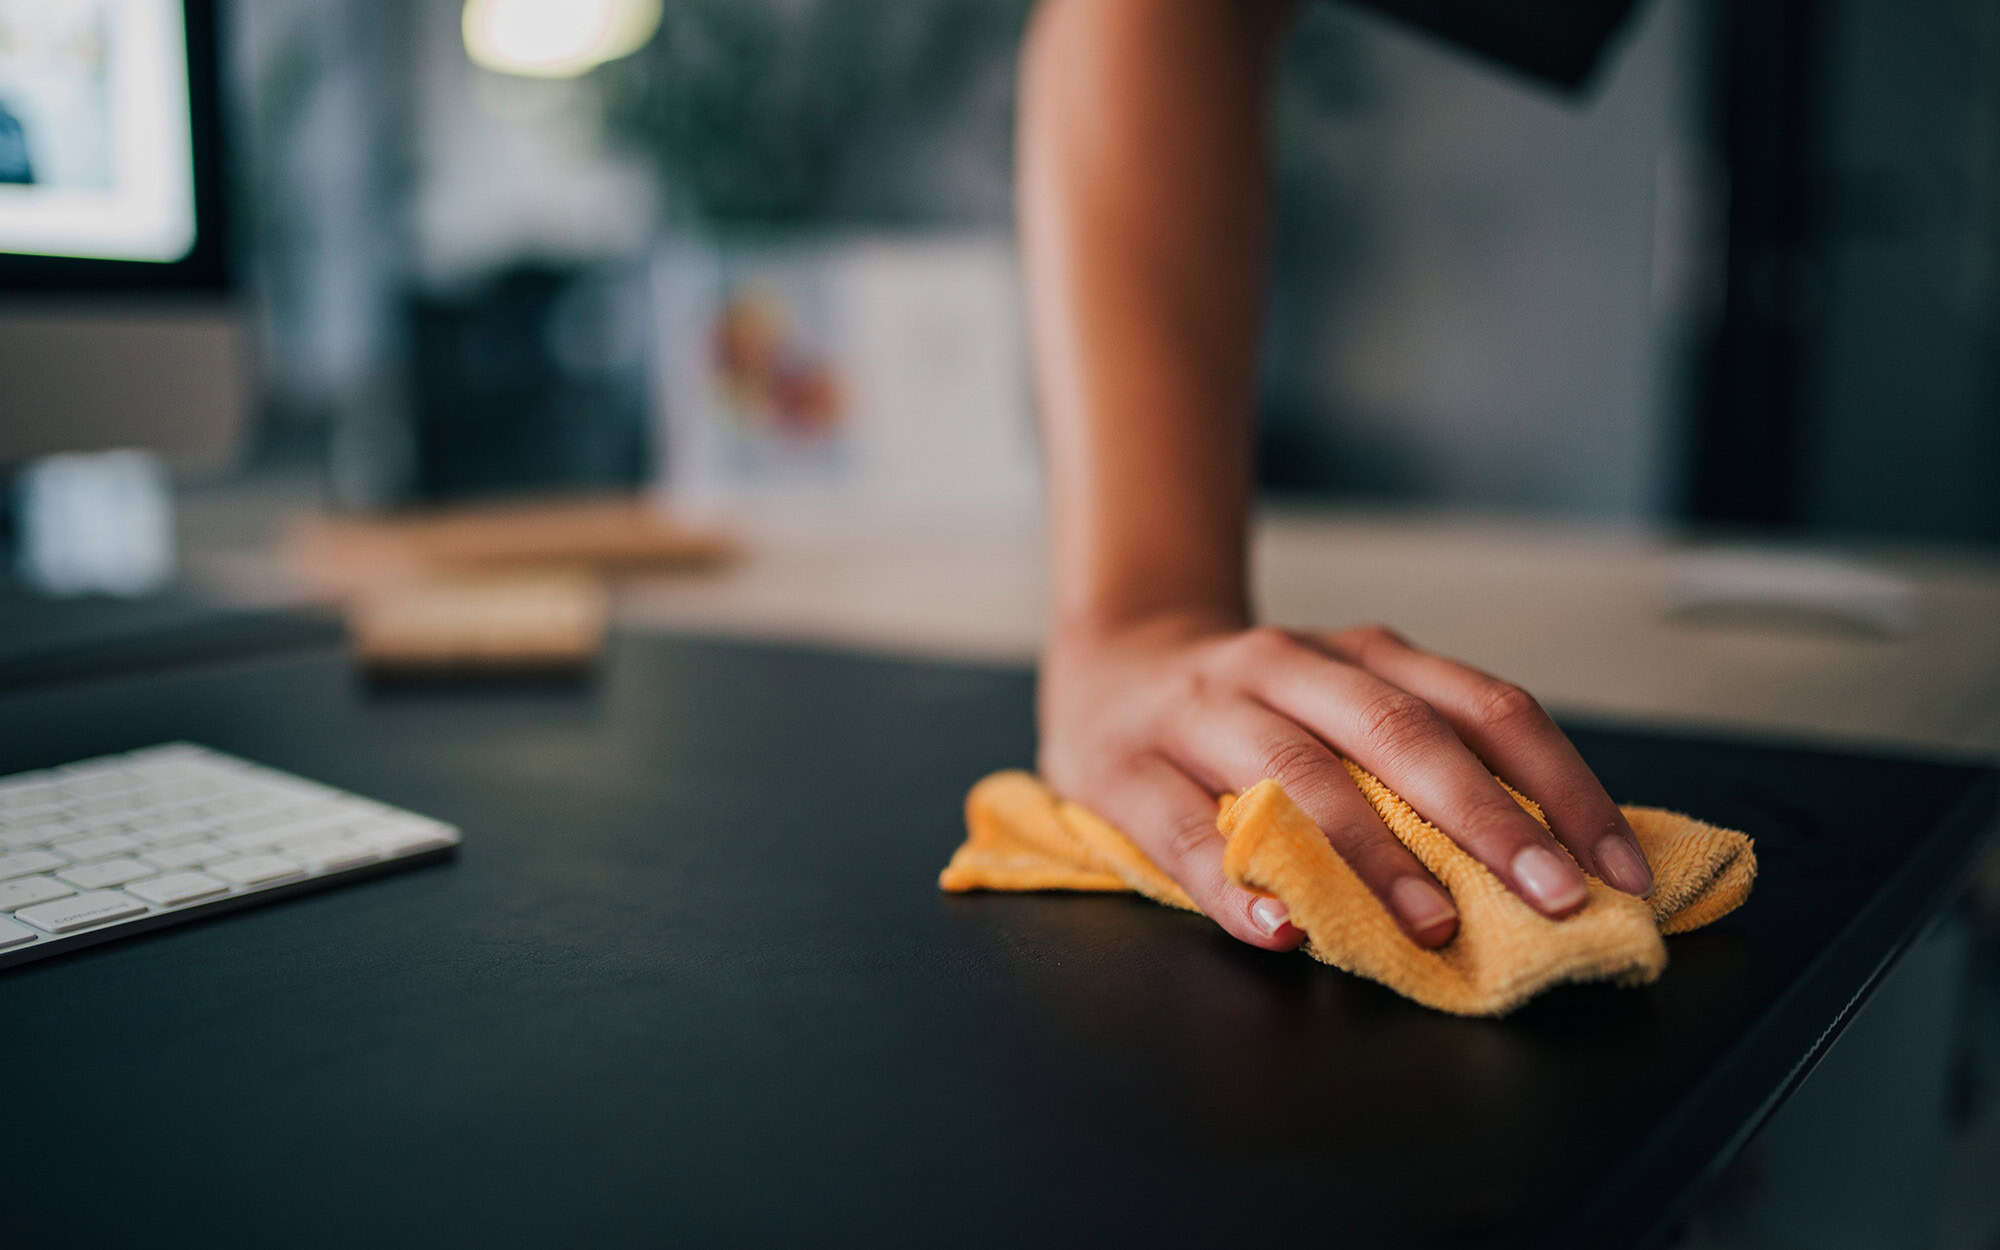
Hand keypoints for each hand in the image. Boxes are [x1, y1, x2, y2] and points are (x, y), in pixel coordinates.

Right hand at [1037, 615, 1653, 950]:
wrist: (1109, 657)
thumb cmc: (1252, 707)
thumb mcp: (1344, 703)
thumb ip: (1424, 760)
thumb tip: (1558, 864)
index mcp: (1363, 655)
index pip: (1487, 709)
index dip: (1563, 788)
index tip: (1621, 874)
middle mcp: (1288, 665)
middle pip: (1400, 732)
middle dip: (1486, 819)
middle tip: (1554, 898)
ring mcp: (1203, 709)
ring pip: (1298, 773)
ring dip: (1374, 855)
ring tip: (1433, 926)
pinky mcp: (1124, 765)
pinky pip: (1182, 830)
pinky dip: (1234, 884)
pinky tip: (1278, 930)